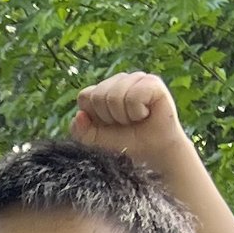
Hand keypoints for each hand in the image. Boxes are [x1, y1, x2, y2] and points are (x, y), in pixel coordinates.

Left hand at [72, 72, 192, 165]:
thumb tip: (79, 115)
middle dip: (110, 118)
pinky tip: (146, 114)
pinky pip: (133, 96)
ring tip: (136, 119)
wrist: (153, 154)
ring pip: (115, 96)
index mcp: (102, 90)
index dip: (95, 117)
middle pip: (98, 95)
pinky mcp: (152, 82)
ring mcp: (135, 78)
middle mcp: (118, 81)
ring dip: (124, 116)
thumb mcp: (96, 141)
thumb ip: (80, 131)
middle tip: (126, 124)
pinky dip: (137, 112)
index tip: (109, 126)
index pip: (85, 96)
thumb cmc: (126, 144)